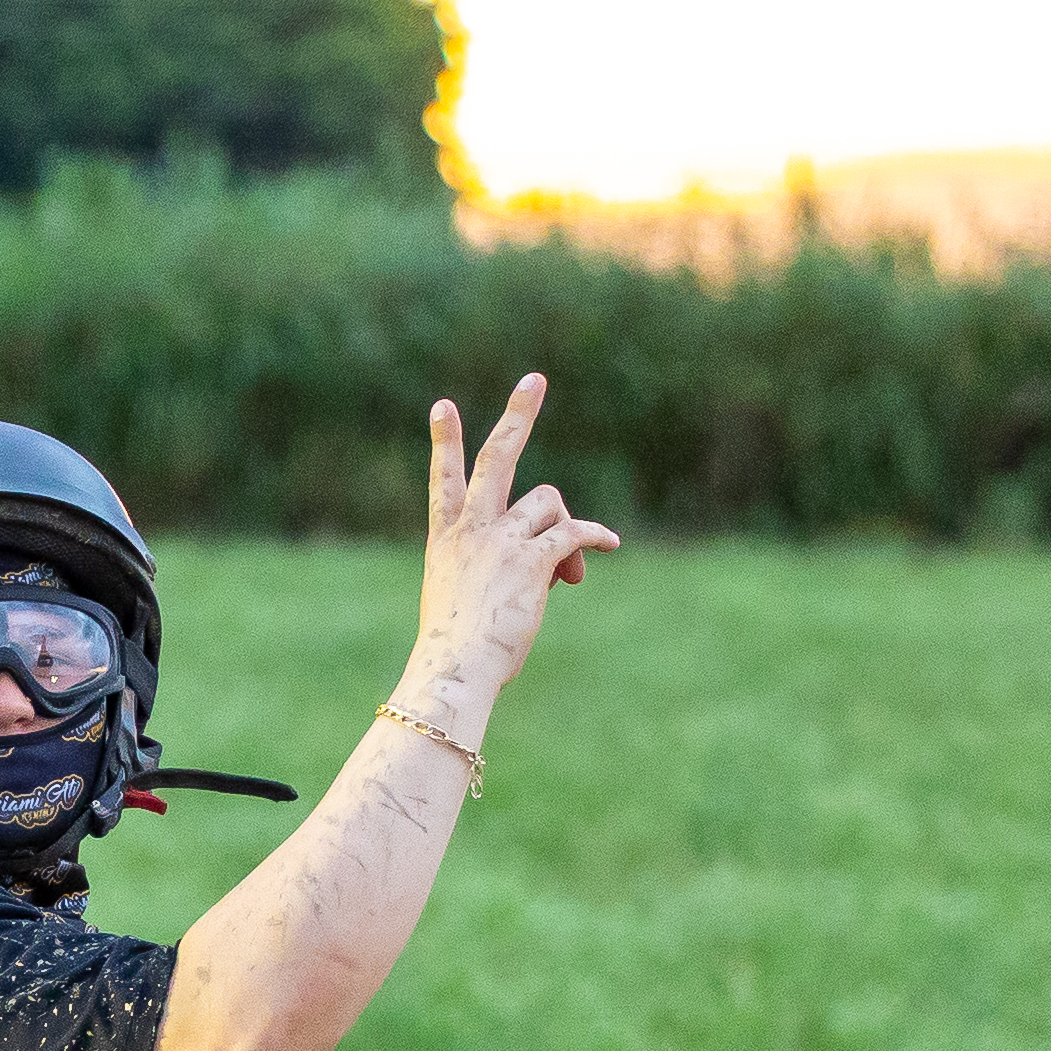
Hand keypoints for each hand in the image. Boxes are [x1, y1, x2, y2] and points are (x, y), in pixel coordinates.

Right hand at [409, 372, 612, 700]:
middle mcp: (469, 531)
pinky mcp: (530, 559)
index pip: (443, 481)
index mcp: (445, 540)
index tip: (442, 405)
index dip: (444, 442)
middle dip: (518, 415)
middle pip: (497, 458)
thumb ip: (503, 572)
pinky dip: (594, 537)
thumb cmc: (457, 652)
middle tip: (536, 379)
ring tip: (565, 573)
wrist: (452, 671)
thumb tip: (560, 567)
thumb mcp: (465, 602)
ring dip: (564, 528)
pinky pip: (573, 532)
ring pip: (548, 502)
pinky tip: (608, 546)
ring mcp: (499, 541)